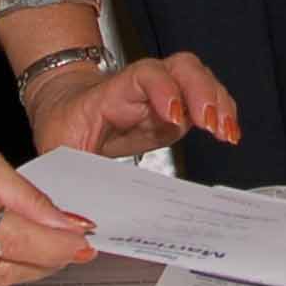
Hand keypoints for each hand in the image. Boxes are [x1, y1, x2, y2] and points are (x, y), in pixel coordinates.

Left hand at [25, 52, 238, 157]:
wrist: (67, 107)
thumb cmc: (63, 124)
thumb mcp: (57, 149)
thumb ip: (68, 177)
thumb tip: (78, 217)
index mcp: (113, 93)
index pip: (143, 76)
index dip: (163, 90)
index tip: (174, 116)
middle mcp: (144, 87)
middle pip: (182, 68)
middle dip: (203, 92)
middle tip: (214, 125)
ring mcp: (164, 94)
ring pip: (199, 79)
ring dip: (219, 102)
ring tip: (228, 133)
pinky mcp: (176, 109)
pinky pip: (205, 99)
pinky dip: (222, 112)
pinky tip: (229, 133)